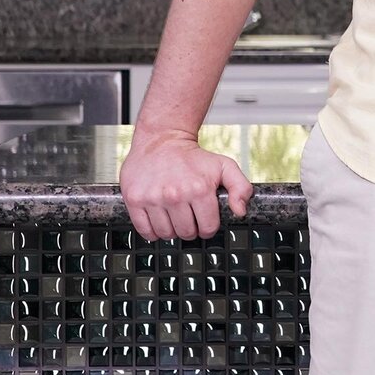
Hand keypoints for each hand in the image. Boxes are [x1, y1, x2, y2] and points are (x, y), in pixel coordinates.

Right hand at [120, 130, 252, 240]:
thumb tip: (239, 211)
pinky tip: (158, 218)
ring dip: (171, 229)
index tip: (204, 219)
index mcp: (199, 189)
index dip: (208, 227)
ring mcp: (153, 198)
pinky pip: (145, 231)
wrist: (162, 140)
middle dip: (190, 228)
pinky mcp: (134, 199)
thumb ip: (241, 188)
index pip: (207, 228)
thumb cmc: (193, 157)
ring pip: (165, 234)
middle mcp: (175, 194)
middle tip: (188, 215)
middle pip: (186, 233)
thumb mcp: (224, 166)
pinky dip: (152, 231)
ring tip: (173, 214)